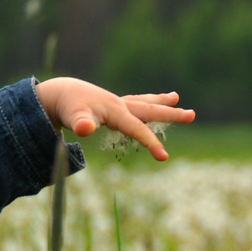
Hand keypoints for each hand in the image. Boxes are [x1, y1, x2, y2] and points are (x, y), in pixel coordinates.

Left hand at [34, 77, 194, 161]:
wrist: (60, 93)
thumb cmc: (68, 108)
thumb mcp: (74, 117)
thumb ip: (81, 123)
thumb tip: (85, 129)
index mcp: (116, 111)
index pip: (138, 129)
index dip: (151, 143)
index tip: (164, 158)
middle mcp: (120, 105)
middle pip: (149, 110)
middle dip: (170, 114)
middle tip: (191, 115)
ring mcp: (117, 103)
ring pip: (143, 103)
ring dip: (160, 102)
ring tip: (176, 97)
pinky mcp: (112, 104)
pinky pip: (135, 104)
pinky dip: (146, 102)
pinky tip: (150, 103)